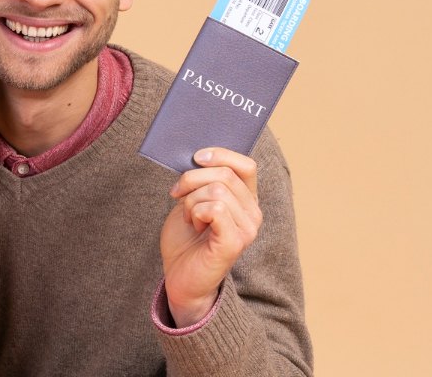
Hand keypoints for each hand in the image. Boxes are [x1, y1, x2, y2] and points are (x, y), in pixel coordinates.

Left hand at [160, 147, 261, 326]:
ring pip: (218, 190)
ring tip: (189, 218)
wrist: (179, 276)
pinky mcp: (235, 242)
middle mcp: (253, 214)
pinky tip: (194, 226)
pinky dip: (195, 212)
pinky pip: (215, 209)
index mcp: (246, 200)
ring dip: (191, 201)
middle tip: (178, 196)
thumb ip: (201, 181)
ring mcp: (247, 229)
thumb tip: (198, 156)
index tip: (195, 157)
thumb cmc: (185, 239)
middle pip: (225, 174)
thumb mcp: (192, 200)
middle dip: (192, 180)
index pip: (246, 165)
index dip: (220, 155)